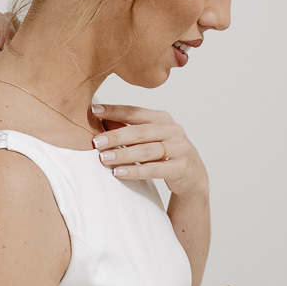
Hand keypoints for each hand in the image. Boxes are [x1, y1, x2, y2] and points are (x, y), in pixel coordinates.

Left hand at [90, 105, 207, 196]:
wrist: (192, 174)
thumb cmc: (165, 152)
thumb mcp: (150, 136)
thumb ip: (129, 129)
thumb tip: (98, 119)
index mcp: (162, 118)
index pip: (135, 112)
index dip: (114, 111)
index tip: (94, 111)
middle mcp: (172, 130)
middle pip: (140, 132)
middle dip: (116, 136)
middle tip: (96, 142)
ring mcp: (178, 148)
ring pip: (146, 151)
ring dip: (123, 154)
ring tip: (103, 158)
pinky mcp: (180, 168)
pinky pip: (154, 169)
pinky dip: (135, 171)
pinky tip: (119, 172)